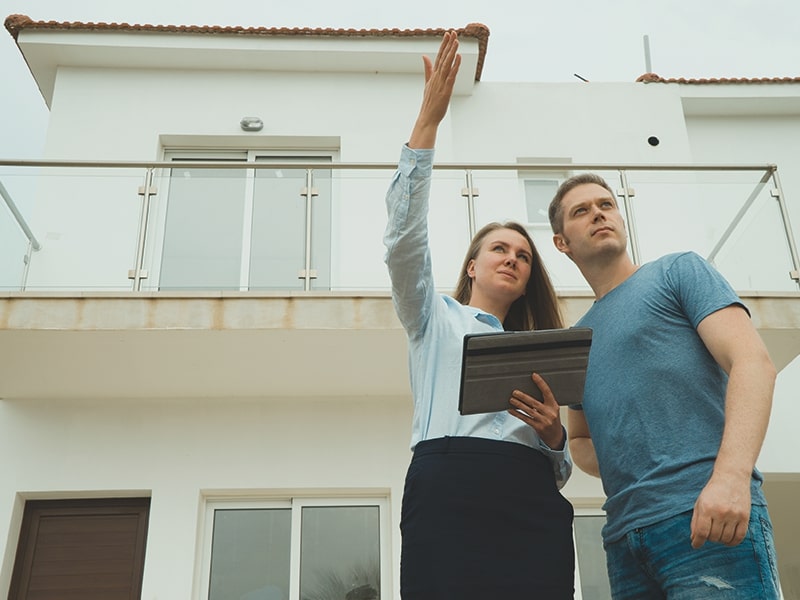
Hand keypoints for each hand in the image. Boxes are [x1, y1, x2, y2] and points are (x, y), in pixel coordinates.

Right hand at [408, 30, 461, 148]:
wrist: (427, 118)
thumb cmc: (429, 103)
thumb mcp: (427, 83)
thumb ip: (427, 69)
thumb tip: (424, 56)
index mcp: (433, 76)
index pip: (438, 57)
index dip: (443, 45)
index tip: (447, 34)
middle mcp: (437, 77)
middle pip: (443, 58)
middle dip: (448, 44)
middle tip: (452, 32)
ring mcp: (441, 84)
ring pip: (447, 65)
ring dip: (451, 52)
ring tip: (456, 41)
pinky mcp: (446, 90)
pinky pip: (451, 76)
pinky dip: (454, 66)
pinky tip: (458, 58)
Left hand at [508, 372, 564, 449]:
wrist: (556, 437)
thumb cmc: (553, 421)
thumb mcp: (553, 410)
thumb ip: (544, 402)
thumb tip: (529, 393)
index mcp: (554, 406)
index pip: (547, 392)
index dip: (540, 383)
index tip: (534, 375)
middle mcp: (549, 413)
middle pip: (534, 402)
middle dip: (523, 397)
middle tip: (515, 392)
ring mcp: (544, 421)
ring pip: (529, 410)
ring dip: (519, 404)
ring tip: (511, 400)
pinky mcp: (538, 427)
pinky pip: (525, 419)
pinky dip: (517, 414)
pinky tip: (511, 410)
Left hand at [690, 476, 750, 547]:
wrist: (731, 478)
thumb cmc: (713, 491)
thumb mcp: (699, 503)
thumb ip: (695, 520)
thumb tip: (694, 538)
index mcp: (706, 508)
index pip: (701, 532)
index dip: (697, 542)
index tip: (695, 545)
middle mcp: (720, 512)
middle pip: (714, 537)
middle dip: (709, 538)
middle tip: (708, 533)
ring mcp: (734, 515)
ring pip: (726, 539)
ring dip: (720, 540)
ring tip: (718, 533)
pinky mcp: (745, 517)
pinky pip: (739, 537)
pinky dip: (732, 542)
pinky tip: (728, 539)